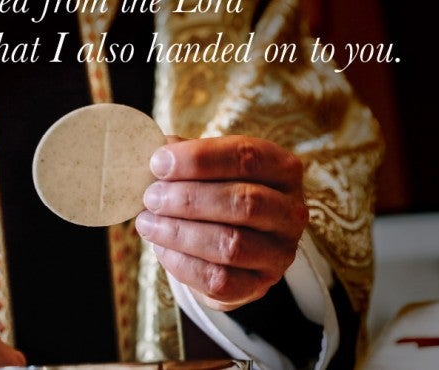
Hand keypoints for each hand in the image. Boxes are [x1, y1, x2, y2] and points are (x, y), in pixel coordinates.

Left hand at [135, 135, 307, 311]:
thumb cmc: (216, 193)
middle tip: (151, 197)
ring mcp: (279, 253)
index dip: (199, 159)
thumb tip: (157, 151)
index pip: (247, 157)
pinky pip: (219, 279)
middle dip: (188, 199)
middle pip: (244, 202)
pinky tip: (160, 247)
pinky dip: (181, 262)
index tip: (158, 163)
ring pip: (231, 244)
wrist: (228, 249)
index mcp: (282, 169)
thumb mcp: (208, 167)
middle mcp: (291, 212)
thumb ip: (185, 155)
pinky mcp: (258, 286)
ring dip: (179, 232)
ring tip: (147, 222)